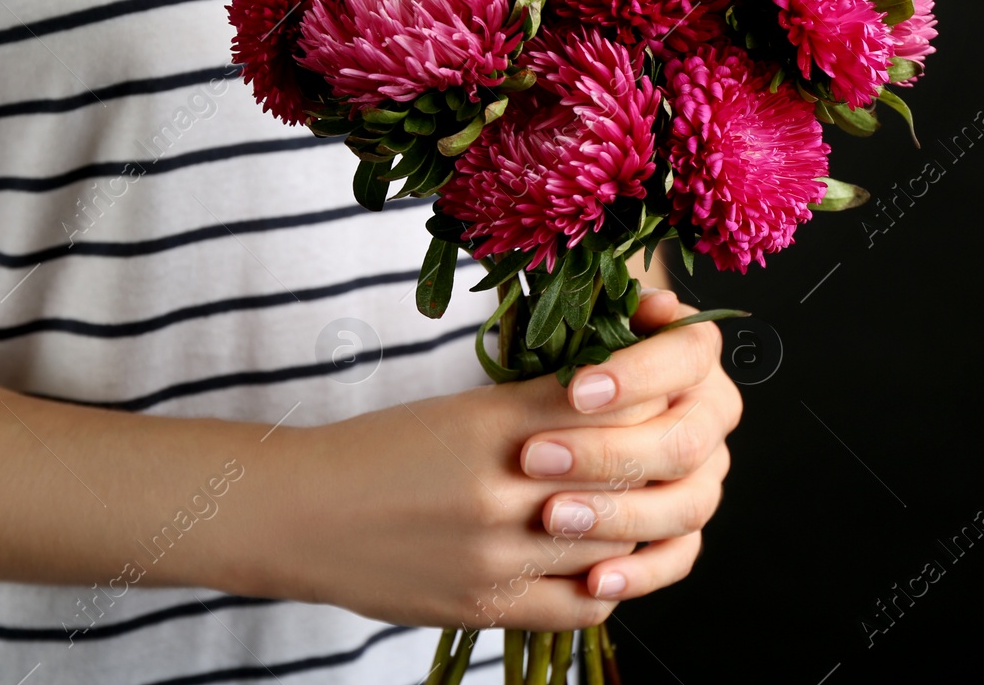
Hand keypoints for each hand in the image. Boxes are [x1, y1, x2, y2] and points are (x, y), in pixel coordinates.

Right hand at [225, 289, 739, 631]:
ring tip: (652, 503)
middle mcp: (502, 484)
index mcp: (495, 419)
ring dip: (642, 521)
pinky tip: (613, 565)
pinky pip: (579, 604)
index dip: (658, 386)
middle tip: (682, 443)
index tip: (678, 376)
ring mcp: (495, 552)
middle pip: (625, 469)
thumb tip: (624, 398)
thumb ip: (540, 404)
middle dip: (663, 454)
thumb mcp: (461, 408)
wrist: (300, 513)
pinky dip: (610, 583)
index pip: (612, 399)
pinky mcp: (485, 606)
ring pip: (614, 539)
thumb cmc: (381, 449)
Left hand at [528, 289, 739, 606]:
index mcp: (694, 354)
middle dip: (608, 453)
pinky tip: (594, 580)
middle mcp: (711, 413)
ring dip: (620, 515)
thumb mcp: (570, 327)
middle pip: (684, 441)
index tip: (575, 390)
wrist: (554, 406)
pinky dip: (641, 574)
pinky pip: (679, 557)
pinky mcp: (685, 527)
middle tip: (536, 459)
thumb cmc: (557, 357)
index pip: (688, 357)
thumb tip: (651, 305)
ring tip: (553, 518)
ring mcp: (704, 474)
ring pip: (686, 504)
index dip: (637, 375)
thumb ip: (600, 315)